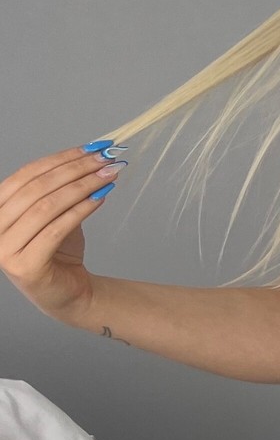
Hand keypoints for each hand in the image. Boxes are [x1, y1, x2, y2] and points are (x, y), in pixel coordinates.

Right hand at [0, 146, 120, 324]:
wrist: (67, 292)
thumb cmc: (59, 250)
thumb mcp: (57, 212)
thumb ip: (63, 187)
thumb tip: (93, 154)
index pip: (25, 175)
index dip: (59, 158)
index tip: (92, 148)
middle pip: (36, 188)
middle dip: (75, 169)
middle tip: (106, 159)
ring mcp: (4, 250)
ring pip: (45, 207)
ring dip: (82, 186)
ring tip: (109, 175)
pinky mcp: (25, 267)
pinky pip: (55, 230)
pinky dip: (81, 210)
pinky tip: (101, 198)